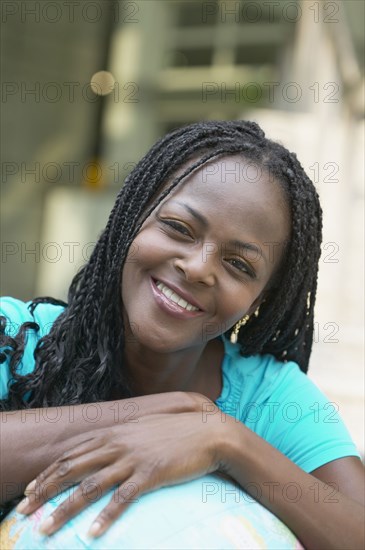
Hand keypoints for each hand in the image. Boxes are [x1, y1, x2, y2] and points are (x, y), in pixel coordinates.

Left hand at [17, 406, 223, 537]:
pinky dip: (105, 517)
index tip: (29, 491)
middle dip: (43, 491)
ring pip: (89, 486)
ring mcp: (133, 459)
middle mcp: (117, 444)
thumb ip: (119, 437)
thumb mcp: (141, 428)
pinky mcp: (150, 473)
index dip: (47, 474)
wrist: (207, 431)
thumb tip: (101, 447)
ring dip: (64, 510)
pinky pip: (122, 499)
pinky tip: (92, 533)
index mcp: (113, 434)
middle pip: (71, 469)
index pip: (71, 455)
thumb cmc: (174, 432)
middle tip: (23, 512)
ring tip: (44, 529)